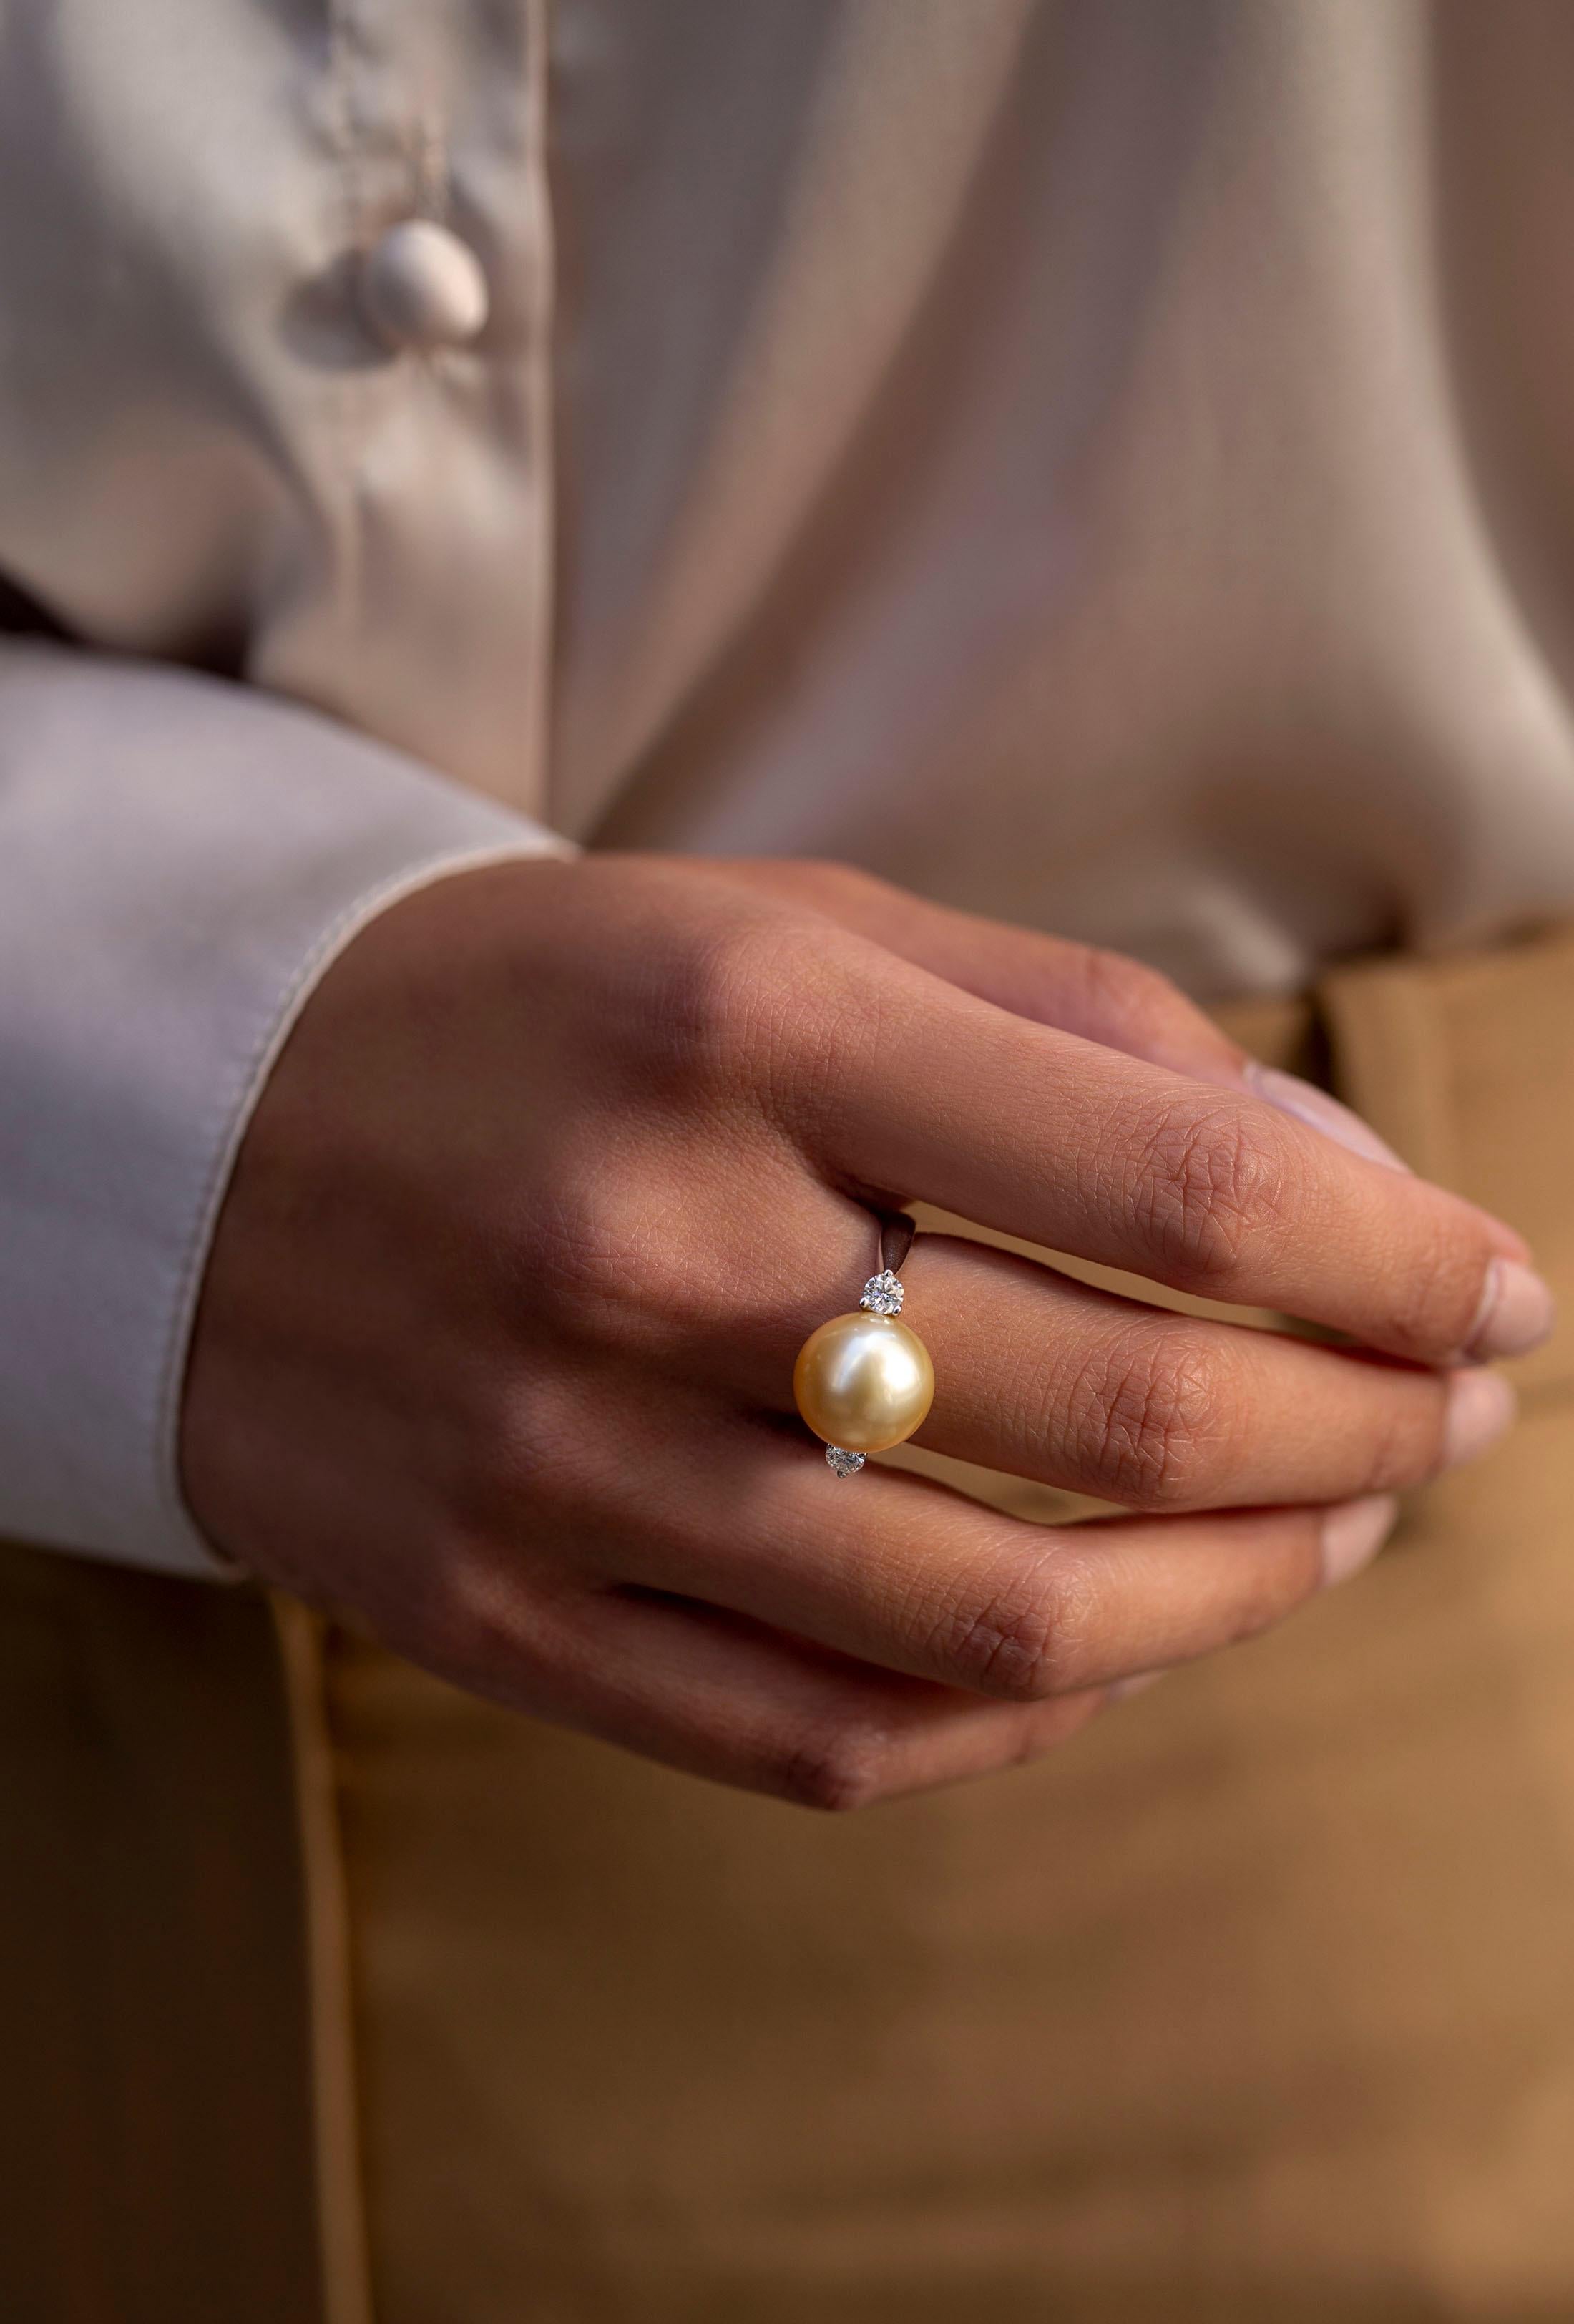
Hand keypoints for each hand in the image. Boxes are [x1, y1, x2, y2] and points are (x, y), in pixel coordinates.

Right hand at [181, 855, 1549, 1804]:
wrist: (201, 1133)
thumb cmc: (549, 1010)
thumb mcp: (790, 925)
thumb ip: (1069, 1032)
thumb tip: (1343, 1186)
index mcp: (745, 1021)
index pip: (1177, 1178)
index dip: (1397, 1257)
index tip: (1499, 1292)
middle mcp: (652, 1248)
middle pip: (1124, 1417)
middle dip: (1363, 1428)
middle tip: (1449, 1412)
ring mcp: (565, 1465)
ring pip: (1007, 1629)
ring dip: (1241, 1592)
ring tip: (1337, 1527)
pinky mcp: (500, 1618)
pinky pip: (833, 1740)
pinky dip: (1037, 1714)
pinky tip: (1123, 1637)